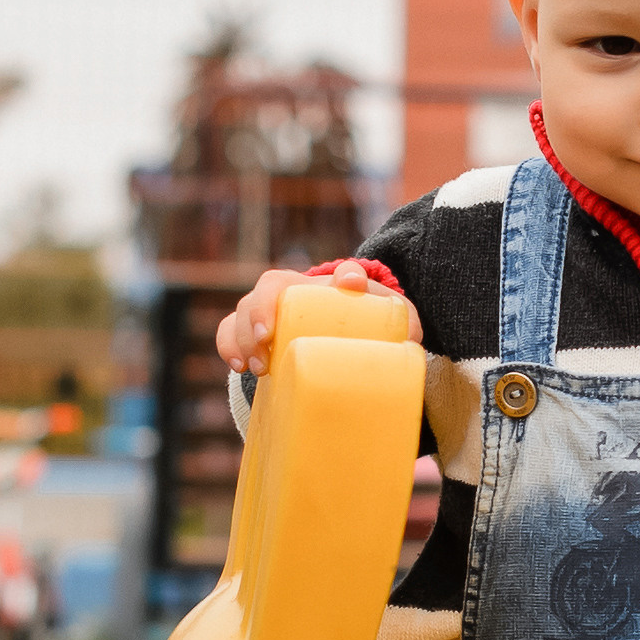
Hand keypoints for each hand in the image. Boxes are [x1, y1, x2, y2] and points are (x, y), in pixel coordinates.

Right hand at [215, 260, 420, 374]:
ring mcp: (270, 312)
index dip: (346, 276)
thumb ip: (404, 326)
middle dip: (263, 310)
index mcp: (336, 288)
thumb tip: (411, 338)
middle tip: (268, 340)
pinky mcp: (253, 335)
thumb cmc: (364, 334)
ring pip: (245, 308)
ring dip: (244, 334)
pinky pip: (229, 331)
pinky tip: (237, 365)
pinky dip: (228, 344)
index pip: (341, 274)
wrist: (334, 349)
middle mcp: (297, 293)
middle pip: (272, 286)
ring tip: (257, 366)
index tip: (350, 285)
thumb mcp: (388, 329)